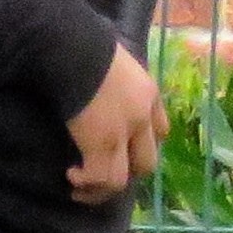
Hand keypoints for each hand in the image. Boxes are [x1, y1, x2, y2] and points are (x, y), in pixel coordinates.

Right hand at [69, 41, 164, 199]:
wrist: (71, 45)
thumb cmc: (84, 43)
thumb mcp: (113, 58)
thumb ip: (115, 76)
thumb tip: (98, 81)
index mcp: (148, 93)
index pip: (160, 131)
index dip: (143, 145)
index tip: (122, 149)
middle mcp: (142, 116)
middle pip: (147, 162)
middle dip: (125, 172)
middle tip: (100, 171)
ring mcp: (123, 132)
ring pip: (122, 179)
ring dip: (102, 188)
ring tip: (81, 187)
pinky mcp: (101, 143)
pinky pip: (100, 178)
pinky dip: (86, 184)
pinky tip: (71, 177)